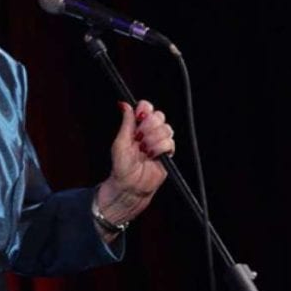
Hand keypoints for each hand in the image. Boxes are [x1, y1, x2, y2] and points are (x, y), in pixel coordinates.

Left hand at [96, 100, 174, 229]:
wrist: (130, 185)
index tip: (139, 115)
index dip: (145, 108)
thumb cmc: (122, 166)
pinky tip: (151, 155)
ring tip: (143, 150)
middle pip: (159, 116)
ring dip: (152, 140)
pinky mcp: (168, 153)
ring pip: (166, 129)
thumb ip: (126, 123)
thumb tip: (124, 104)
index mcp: (137, 126)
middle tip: (139, 138)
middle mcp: (149, 132)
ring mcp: (159, 142)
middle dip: (148, 126)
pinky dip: (159, 148)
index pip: (146, 107)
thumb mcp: (120, 142)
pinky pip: (170, 143)